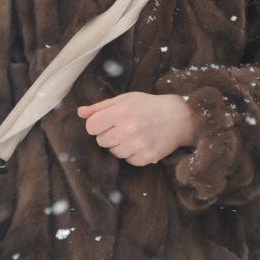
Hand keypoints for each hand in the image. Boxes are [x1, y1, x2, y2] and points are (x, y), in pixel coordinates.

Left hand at [78, 92, 197, 165]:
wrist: (180, 117)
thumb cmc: (150, 106)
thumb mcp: (126, 99)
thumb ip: (101, 106)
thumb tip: (79, 112)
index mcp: (121, 112)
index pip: (91, 127)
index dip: (98, 124)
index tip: (108, 121)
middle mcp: (128, 129)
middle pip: (101, 141)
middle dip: (110, 135)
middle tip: (126, 127)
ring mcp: (137, 145)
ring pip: (114, 152)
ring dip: (121, 145)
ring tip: (136, 134)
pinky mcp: (146, 157)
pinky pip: (128, 160)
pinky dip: (133, 154)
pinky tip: (143, 142)